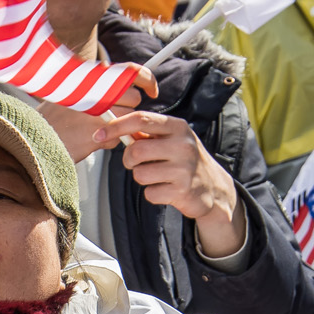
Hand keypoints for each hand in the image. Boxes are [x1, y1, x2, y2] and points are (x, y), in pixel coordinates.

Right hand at [35, 73, 150, 160]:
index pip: (129, 71)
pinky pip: (117, 137)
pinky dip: (109, 142)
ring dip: (119, 126)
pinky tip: (91, 139)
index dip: (146, 79)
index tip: (152, 89)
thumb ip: (97, 86)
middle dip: (128, 110)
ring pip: (127, 119)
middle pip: (133, 98)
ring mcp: (97, 111)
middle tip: (114, 116)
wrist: (33, 136)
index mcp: (90, 77)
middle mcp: (95, 90)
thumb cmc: (52, 118)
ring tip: (99, 129)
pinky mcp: (96, 132)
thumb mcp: (72, 91)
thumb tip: (124, 87)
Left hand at [92, 109, 243, 257]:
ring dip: (142, 178)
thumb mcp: (172, 139)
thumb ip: (147, 133)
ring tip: (158, 176)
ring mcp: (184, 169)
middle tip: (136, 163)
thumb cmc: (185, 160)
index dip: (115, 126)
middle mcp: (183, 145)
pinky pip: (150, 193)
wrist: (214, 188)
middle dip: (129, 160)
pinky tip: (167, 189)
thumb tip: (112, 127)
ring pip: (140, 174)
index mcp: (177, 127)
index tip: (99, 134)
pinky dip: (153, 194)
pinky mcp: (183, 191)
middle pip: (136, 151)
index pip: (140, 119)